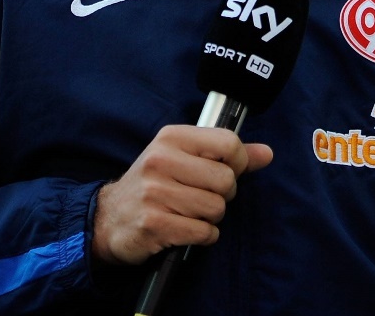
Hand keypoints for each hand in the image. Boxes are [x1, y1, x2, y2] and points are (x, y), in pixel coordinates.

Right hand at [93, 124, 272, 265]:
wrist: (108, 219)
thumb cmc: (154, 184)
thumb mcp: (185, 158)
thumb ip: (228, 155)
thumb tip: (267, 153)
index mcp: (172, 137)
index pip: (228, 143)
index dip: (239, 162)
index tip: (228, 171)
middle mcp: (161, 160)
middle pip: (226, 181)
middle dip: (223, 195)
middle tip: (203, 197)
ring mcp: (154, 193)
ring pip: (216, 209)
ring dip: (211, 218)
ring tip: (190, 213)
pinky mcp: (153, 223)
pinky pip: (203, 232)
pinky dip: (203, 236)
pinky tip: (187, 230)